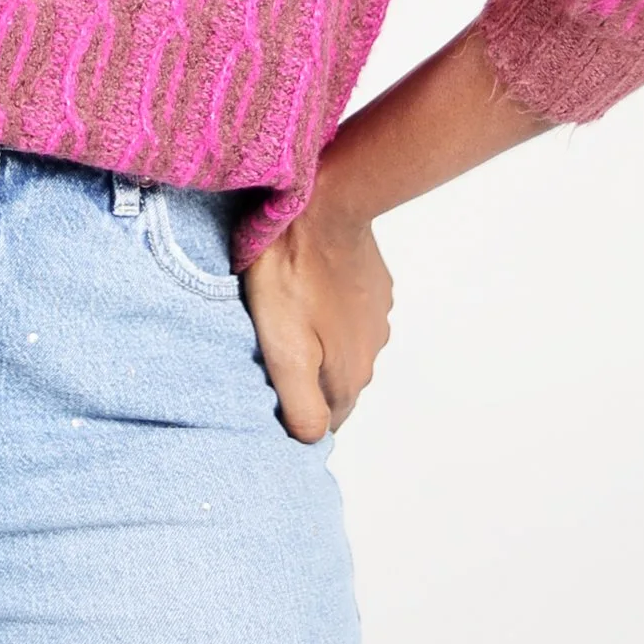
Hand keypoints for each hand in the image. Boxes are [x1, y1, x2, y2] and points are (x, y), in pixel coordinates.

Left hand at [241, 194, 394, 443]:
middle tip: (266, 351)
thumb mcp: (282, 348)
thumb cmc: (291, 274)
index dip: (295, 413)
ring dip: (317, 342)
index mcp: (349, 376)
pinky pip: (349, 315)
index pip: (326, 421)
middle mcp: (372, 353)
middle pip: (333, 385)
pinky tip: (305, 291)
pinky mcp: (376, 287)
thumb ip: (300, 404)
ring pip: (342, 348)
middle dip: (305, 378)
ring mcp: (377, 318)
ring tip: (283, 318)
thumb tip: (311, 439)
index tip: (268, 390)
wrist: (322, 204)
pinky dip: (329, 312)